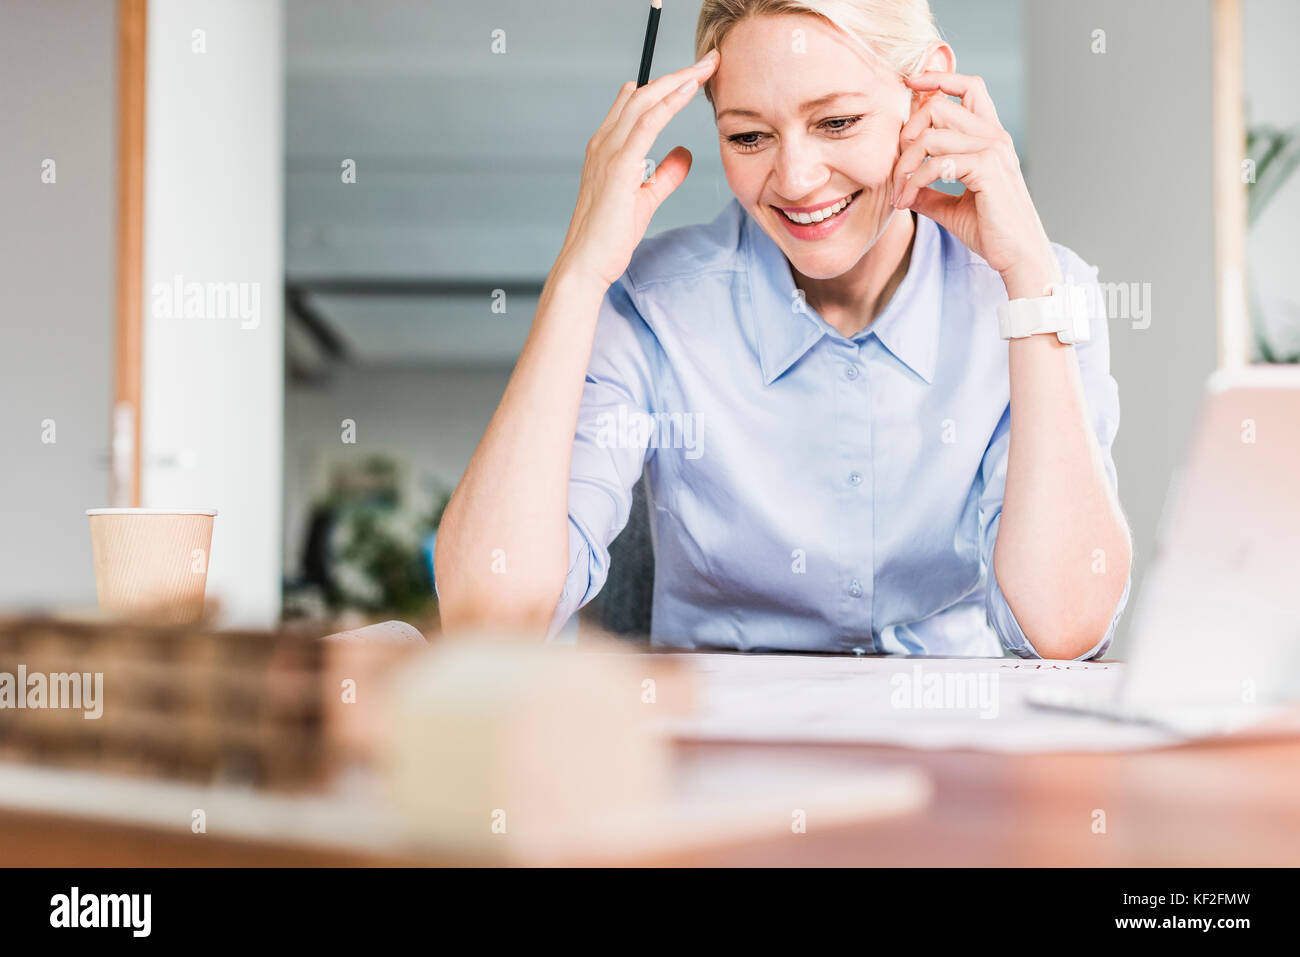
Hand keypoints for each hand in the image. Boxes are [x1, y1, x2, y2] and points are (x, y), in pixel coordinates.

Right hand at [557, 50, 719, 288]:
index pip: (637, 105)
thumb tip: (684, 154)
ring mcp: (608, 151)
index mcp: (607, 149)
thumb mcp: (644, 198)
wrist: (586, 263)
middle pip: (643, 94)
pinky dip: (669, 101)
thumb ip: (665, 175)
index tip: (693, 75)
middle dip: (677, 73)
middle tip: (708, 60)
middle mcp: (604, 143)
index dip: (665, 86)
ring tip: (705, 66)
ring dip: (678, 79)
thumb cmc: (608, 237)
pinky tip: (689, 88)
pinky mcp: (619, 165)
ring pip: (645, 100)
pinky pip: (647, 122)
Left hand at [891, 71, 1058, 295]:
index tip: (911, 84)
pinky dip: (914, 181)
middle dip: (907, 134)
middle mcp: (994, 137)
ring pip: (931, 136)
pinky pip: (936, 163)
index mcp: (990, 138)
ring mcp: (993, 150)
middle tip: (896, 169)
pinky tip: (907, 201)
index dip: (938, 78)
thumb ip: (928, 191)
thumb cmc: (992, 232)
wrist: (1018, 256)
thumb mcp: (952, 207)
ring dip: (904, 166)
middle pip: (940, 105)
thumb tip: (902, 186)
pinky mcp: (987, 169)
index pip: (969, 88)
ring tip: (898, 194)